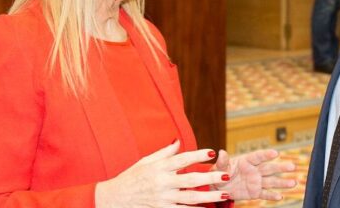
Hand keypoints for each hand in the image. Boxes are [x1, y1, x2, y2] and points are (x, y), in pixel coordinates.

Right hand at [95, 140, 230, 207]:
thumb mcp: (145, 161)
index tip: (212, 153)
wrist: (113, 199)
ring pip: (190, 198)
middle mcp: (162, 183)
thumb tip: (178, 140)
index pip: (182, 159)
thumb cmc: (131, 178)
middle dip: (210, 178)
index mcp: (158, 167)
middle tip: (226, 175)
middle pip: (190, 180)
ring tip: (224, 195)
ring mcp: (162, 198)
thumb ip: (164, 153)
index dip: (198, 155)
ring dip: (209, 197)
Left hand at [211, 149, 296, 200]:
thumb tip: (221, 152)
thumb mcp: (218, 167)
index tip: (276, 153)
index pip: (258, 156)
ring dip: (283, 182)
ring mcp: (256, 181)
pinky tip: (281, 196)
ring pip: (271, 181)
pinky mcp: (255, 192)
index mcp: (246, 161)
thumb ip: (222, 161)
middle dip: (281, 168)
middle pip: (270, 168)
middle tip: (293, 166)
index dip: (267, 155)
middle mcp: (254, 170)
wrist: (218, 187)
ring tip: (294, 182)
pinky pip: (265, 194)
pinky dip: (272, 196)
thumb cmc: (218, 173)